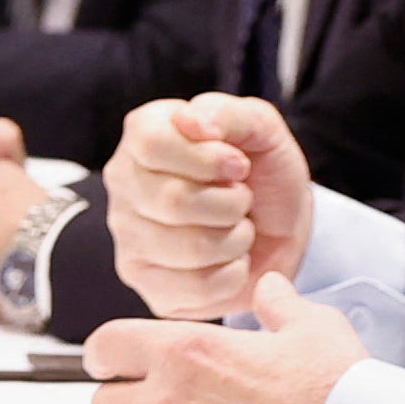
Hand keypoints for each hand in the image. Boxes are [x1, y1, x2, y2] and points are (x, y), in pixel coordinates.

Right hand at [103, 96, 317, 318]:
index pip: (152, 145)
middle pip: (172, 201)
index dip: (207, 159)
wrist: (280, 227)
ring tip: (239, 227)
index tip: (239, 165)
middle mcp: (124, 185)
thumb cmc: (264, 173)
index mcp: (143, 134)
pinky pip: (196, 289)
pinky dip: (233, 274)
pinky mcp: (149, 286)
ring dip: (236, 238)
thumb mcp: (262, 130)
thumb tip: (191, 122)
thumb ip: (229, 114)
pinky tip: (231, 259)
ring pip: (188, 248)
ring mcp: (130, 239)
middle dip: (230, 203)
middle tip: (243, 199)